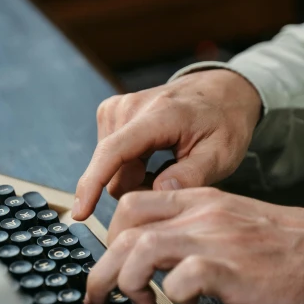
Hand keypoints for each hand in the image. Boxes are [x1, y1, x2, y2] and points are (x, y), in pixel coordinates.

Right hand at [73, 69, 261, 219]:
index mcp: (158, 115)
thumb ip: (191, 176)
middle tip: (173, 181)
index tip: (79, 212)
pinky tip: (154, 158)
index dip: (93, 184)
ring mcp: (117, 108)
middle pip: (113, 171)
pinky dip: (130, 166)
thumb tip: (158, 194)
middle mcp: (129, 107)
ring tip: (167, 166)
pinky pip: (110, 157)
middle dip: (138, 187)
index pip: (114, 152)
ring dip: (135, 178)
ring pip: (110, 168)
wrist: (220, 91)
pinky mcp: (111, 113)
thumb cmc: (223, 122)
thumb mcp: (221, 154)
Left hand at [85, 188, 303, 303]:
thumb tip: (152, 253)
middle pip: (126, 230)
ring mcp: (214, 240)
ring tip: (137, 303)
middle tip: (98, 295)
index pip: (133, 204)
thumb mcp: (230, 222)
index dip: (108, 236)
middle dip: (102, 267)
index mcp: (199, 201)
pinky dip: (172, 296)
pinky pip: (182, 279)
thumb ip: (192, 229)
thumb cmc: (281, 248)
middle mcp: (201, 215)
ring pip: (142, 249)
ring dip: (127, 281)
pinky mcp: (229, 269)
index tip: (106, 262)